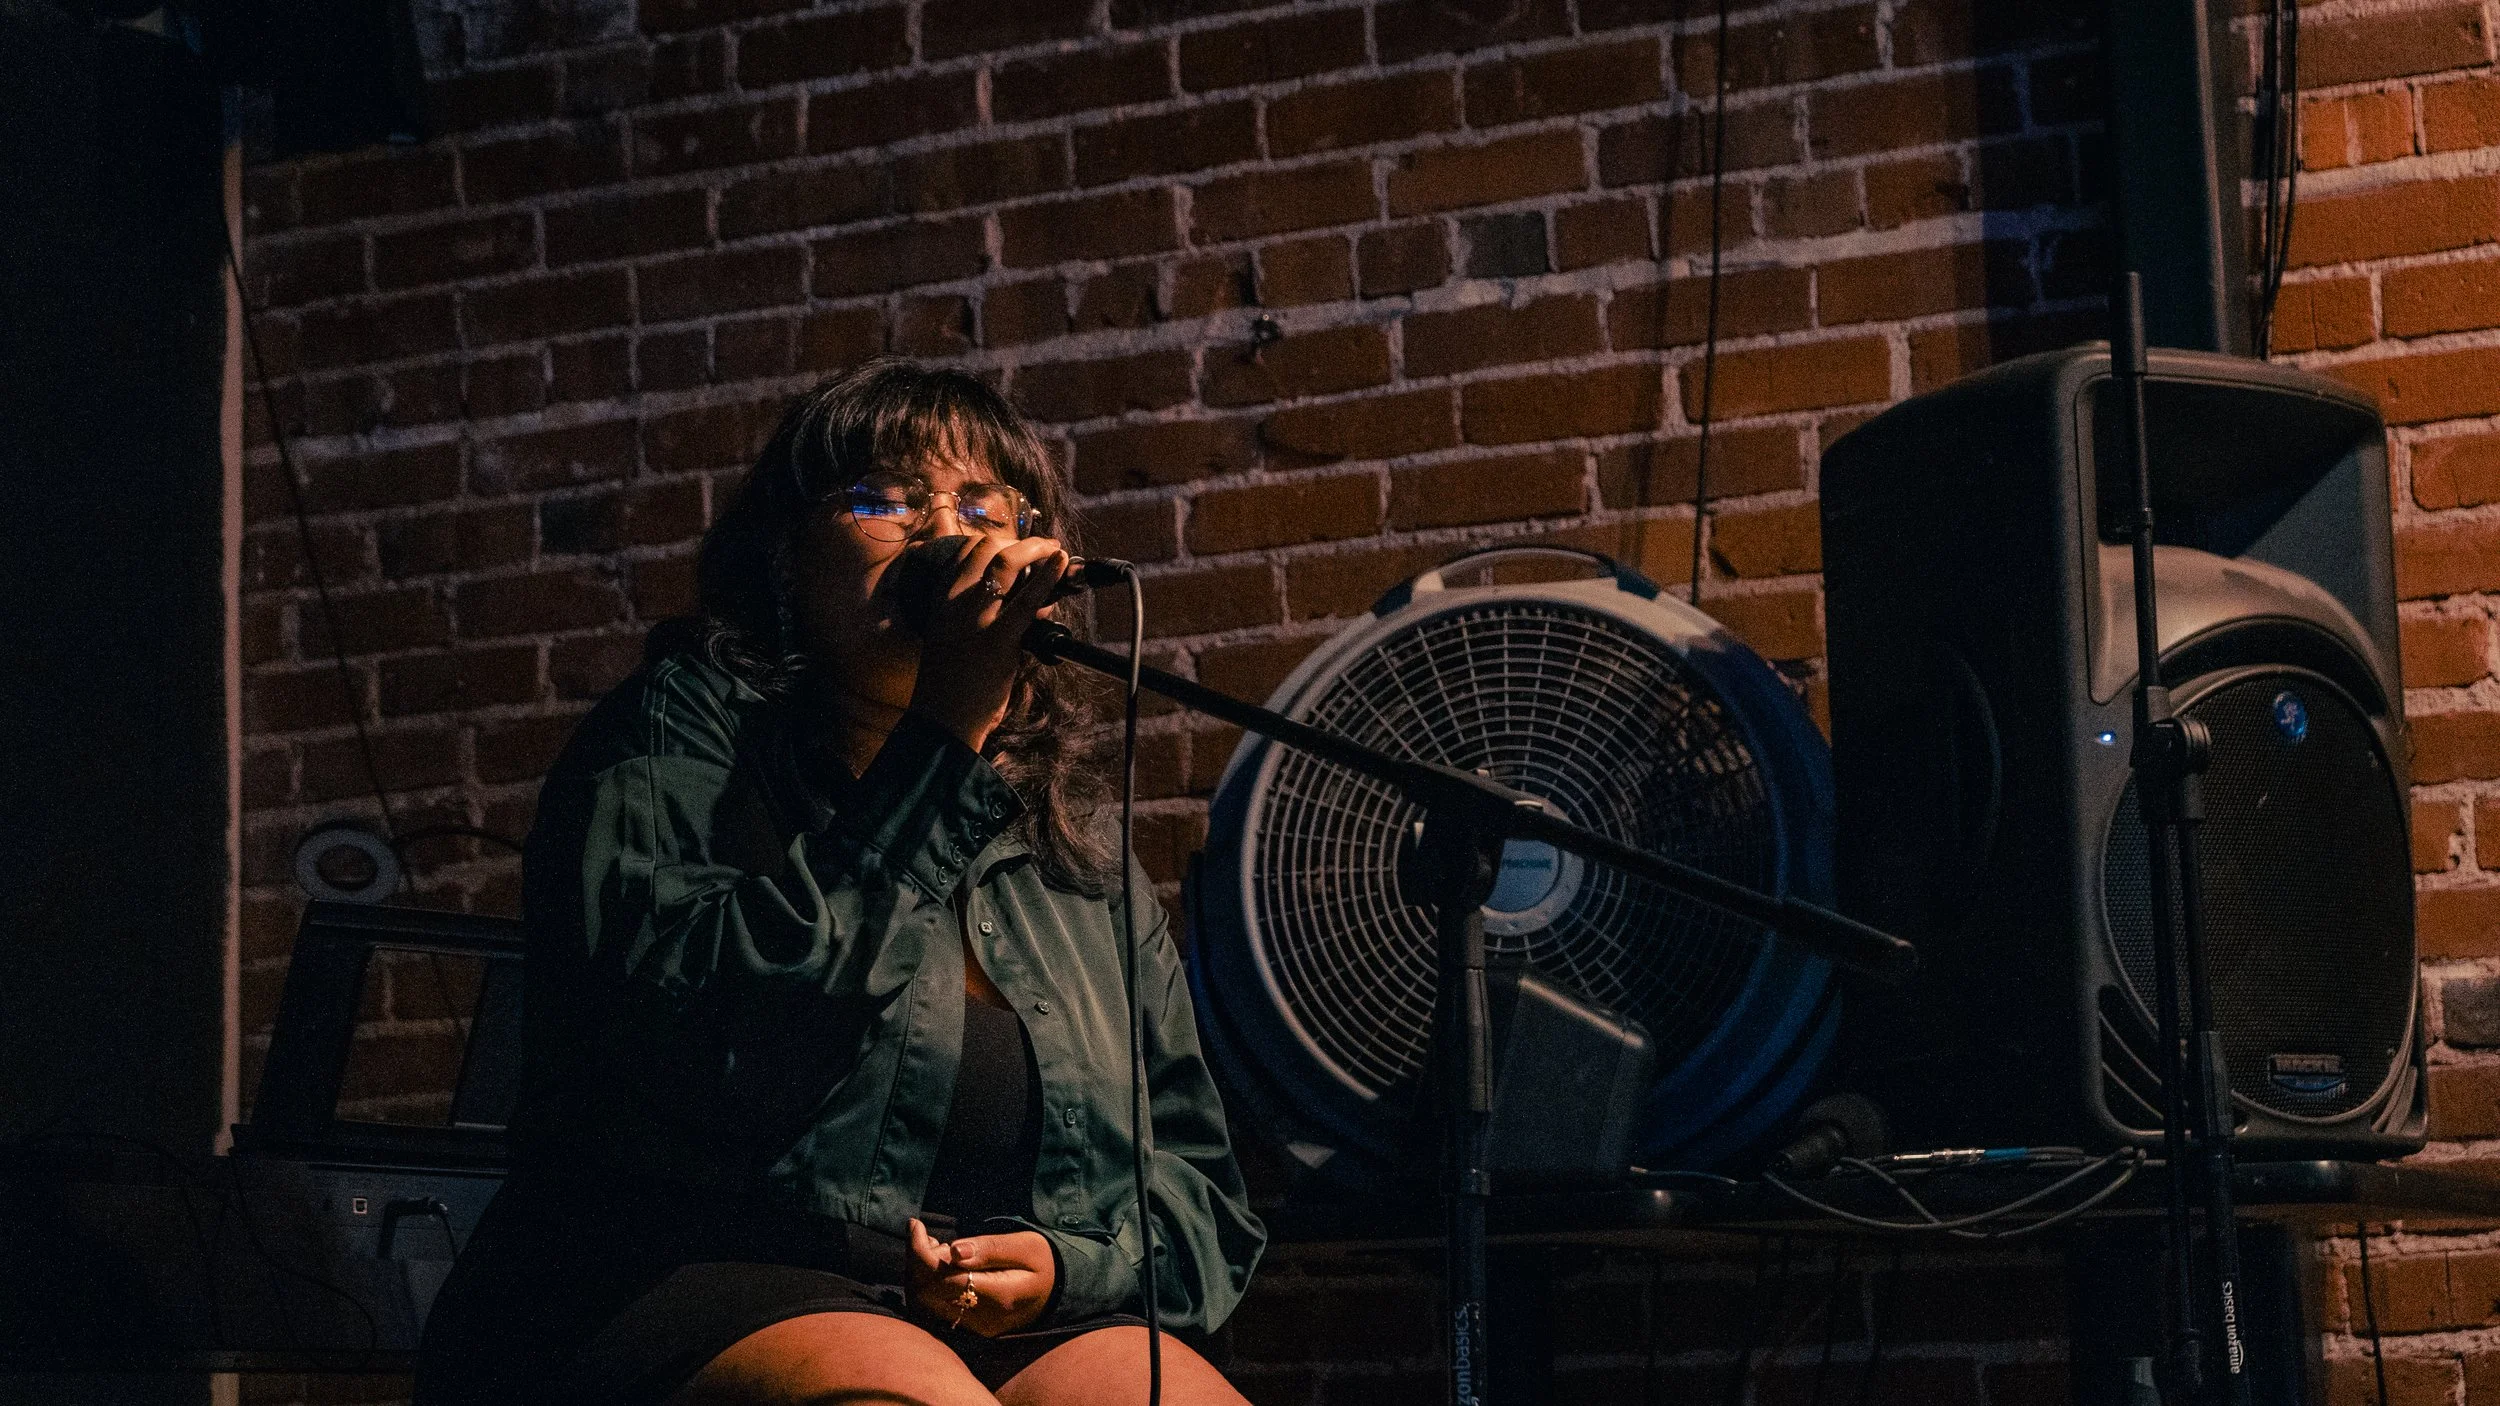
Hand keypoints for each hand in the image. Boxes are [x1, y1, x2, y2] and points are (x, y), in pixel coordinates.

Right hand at [904, 535, 1067, 752]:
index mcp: (941, 602)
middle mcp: (955, 604)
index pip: (963, 552)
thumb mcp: (951, 638)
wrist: (943, 719)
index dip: (992, 542)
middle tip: (1041, 544)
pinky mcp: (998, 641)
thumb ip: (976, 615)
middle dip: (1018, 541)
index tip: (1012, 546)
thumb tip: (1024, 598)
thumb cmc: (951, 683)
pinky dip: (1047, 576)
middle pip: (986, 550)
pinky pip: (1027, 601)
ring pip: (1005, 564)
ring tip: (1053, 548)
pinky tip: (1061, 563)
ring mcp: (976, 621)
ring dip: (1034, 549)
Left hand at [908, 1218, 1054, 1336]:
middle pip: (927, 1293)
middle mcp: (983, 1318)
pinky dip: (927, 1284)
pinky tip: (940, 1264)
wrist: (1059, 1291)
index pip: (942, 1278)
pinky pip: (935, 1308)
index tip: (916, 1224)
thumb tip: (954, 1251)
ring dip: (919, 1273)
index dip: (919, 1252)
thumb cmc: (1044, 1261)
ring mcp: (975, 1327)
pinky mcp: (970, 1327)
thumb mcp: (1026, 1246)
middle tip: (924, 1233)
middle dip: (915, 1260)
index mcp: (999, 1296)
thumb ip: (990, 1249)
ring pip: (926, 1304)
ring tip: (933, 1246)